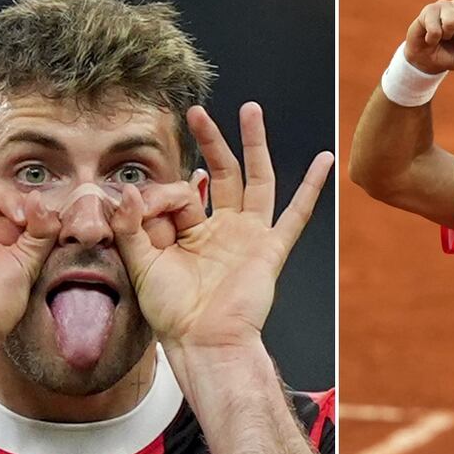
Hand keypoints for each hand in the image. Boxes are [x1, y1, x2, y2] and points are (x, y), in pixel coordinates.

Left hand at [111, 102, 332, 349]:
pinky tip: (325, 160)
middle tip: (198, 112)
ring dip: (254, 145)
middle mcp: (223, 229)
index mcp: (192, 233)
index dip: (161, 194)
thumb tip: (128, 187)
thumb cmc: (171, 312)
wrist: (203, 342)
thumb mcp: (141, 263)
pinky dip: (312, 187)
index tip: (141, 204)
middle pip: (223, 173)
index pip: (181, 193)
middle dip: (212, 141)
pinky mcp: (270, 249)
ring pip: (257, 180)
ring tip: (251, 110)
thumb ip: (132, 224)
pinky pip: (296, 214)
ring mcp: (249, 236)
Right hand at [404, 0, 453, 73]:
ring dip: (445, 36)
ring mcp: (445, 5)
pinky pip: (434, 28)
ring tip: (442, 36)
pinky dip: (432, 39)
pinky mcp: (429, 9)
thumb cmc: (452, 55)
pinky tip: (431, 37)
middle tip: (452, 38)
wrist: (427, 60)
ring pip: (450, 22)